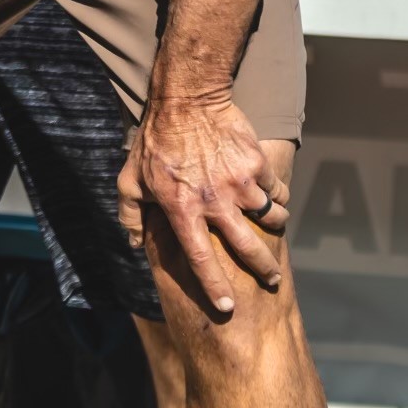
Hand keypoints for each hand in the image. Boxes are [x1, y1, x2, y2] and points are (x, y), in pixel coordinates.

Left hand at [118, 87, 286, 318]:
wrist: (187, 100)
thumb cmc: (155, 141)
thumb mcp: (129, 180)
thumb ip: (132, 215)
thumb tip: (135, 244)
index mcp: (183, 210)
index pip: (201, 259)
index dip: (215, 287)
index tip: (228, 308)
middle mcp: (215, 202)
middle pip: (247, 247)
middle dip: (263, 269)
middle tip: (272, 280)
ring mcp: (240, 183)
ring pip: (269, 217)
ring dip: (274, 227)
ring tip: (274, 229)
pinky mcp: (256, 164)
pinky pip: (276, 190)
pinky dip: (277, 197)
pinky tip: (273, 198)